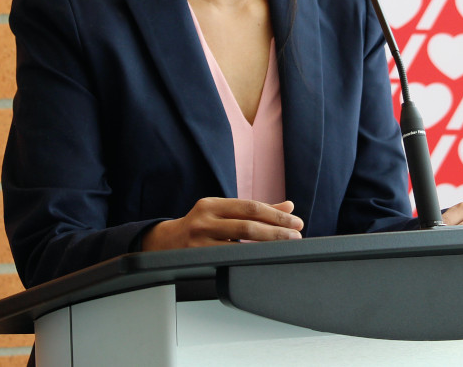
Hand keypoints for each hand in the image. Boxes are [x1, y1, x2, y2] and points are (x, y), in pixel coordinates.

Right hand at [141, 198, 303, 250]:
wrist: (165, 243)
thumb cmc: (201, 226)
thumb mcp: (223, 212)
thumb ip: (255, 210)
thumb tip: (288, 205)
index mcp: (212, 204)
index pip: (250, 207)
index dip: (275, 214)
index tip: (295, 221)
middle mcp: (204, 220)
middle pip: (248, 224)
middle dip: (276, 230)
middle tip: (296, 235)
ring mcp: (199, 241)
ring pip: (240, 243)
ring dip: (267, 244)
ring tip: (286, 245)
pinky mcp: (198, 258)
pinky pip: (229, 258)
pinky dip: (249, 258)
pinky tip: (263, 258)